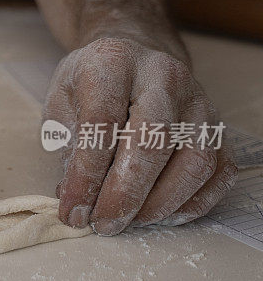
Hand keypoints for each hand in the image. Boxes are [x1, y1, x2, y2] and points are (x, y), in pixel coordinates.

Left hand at [45, 38, 236, 235]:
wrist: (135, 56)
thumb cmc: (92, 84)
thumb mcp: (62, 102)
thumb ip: (67, 146)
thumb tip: (76, 198)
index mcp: (114, 62)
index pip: (102, 122)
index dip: (86, 174)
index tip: (73, 210)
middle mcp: (163, 77)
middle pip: (153, 141)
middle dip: (125, 194)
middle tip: (103, 224)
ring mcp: (198, 101)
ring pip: (194, 160)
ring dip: (159, 203)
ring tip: (129, 221)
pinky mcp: (218, 126)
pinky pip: (218, 171)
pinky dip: (192, 202)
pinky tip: (161, 215)